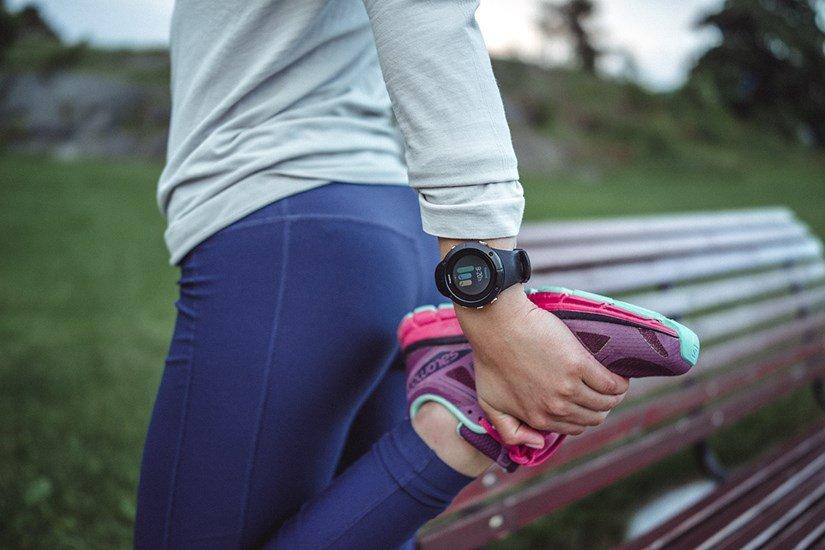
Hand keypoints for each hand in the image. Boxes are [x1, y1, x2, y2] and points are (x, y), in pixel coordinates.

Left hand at [439, 238, 629, 447]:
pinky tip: (621, 376)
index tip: (586, 403)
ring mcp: (568, 388)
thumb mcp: (490, 403)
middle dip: (602, 408)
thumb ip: (510, 431)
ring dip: (615, 395)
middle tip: (603, 392)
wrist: (497, 326)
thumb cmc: (491, 359)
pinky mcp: (578, 365)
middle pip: (594, 417)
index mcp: (538, 419)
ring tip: (616, 384)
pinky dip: (620, 382)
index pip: (574, 428)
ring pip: (605, 402)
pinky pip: (610, 383)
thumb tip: (538, 443)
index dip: (583, 416)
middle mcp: (555, 408)